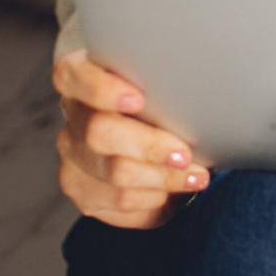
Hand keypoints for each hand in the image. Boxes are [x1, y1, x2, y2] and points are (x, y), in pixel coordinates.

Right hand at [53, 50, 211, 228]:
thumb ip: (162, 74)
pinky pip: (119, 202)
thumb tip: (203, 78)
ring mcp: (72, 155)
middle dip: (149, 146)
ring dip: (162, 178)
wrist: (148, 129)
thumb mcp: (157, 75)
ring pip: (114, 173)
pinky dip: (153, 199)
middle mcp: (72, 114)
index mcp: (79, 74)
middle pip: (98, 132)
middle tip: (185, 154)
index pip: (72, 76)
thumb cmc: (158, 93)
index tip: (139, 99)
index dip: (102, 90)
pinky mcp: (81, 189)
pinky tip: (173, 192)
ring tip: (196, 176)